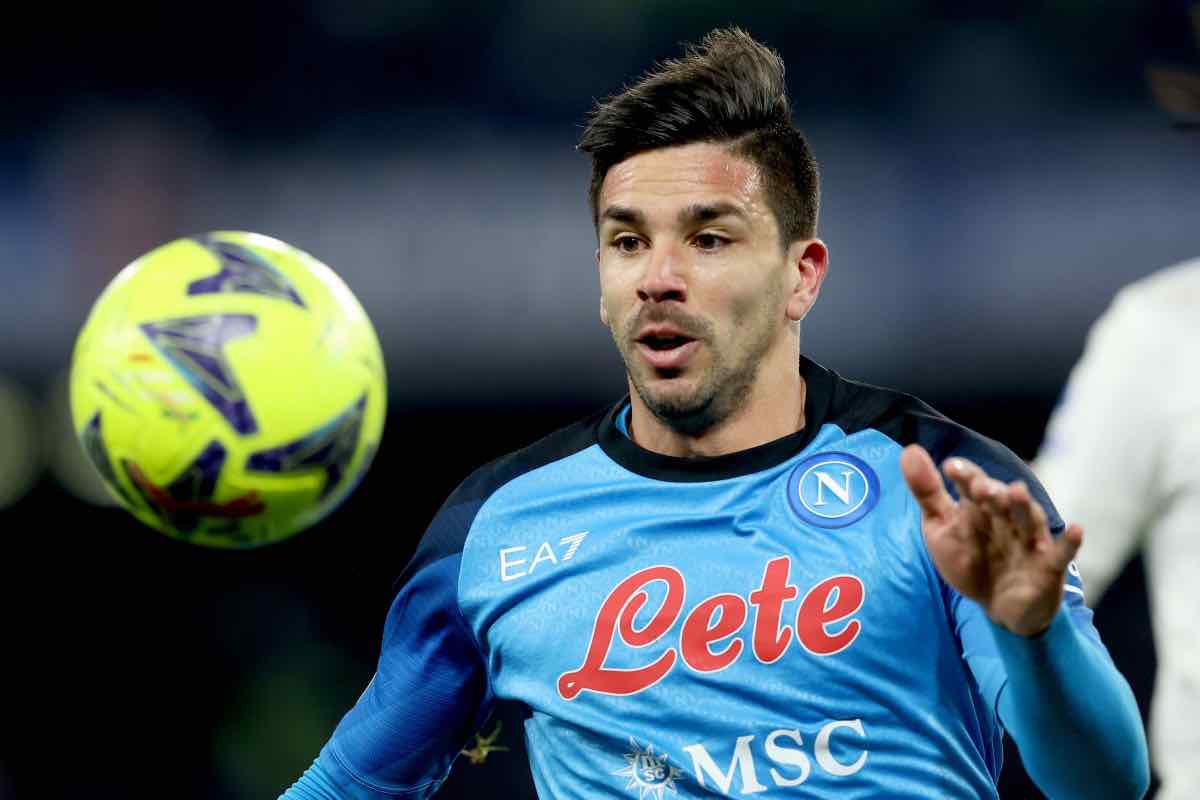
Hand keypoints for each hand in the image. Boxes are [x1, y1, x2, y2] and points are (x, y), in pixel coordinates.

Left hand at [899, 444, 1082, 636]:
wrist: (999, 605)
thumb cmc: (971, 557)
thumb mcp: (941, 528)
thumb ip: (927, 491)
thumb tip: (909, 450)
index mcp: (981, 506)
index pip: (973, 484)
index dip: (965, 475)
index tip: (951, 467)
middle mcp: (1007, 518)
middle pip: (1001, 500)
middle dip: (992, 492)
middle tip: (980, 487)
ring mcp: (1030, 540)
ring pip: (1029, 519)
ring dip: (1023, 506)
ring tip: (1017, 491)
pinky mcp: (1049, 565)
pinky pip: (1062, 553)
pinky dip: (1070, 543)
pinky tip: (1078, 530)